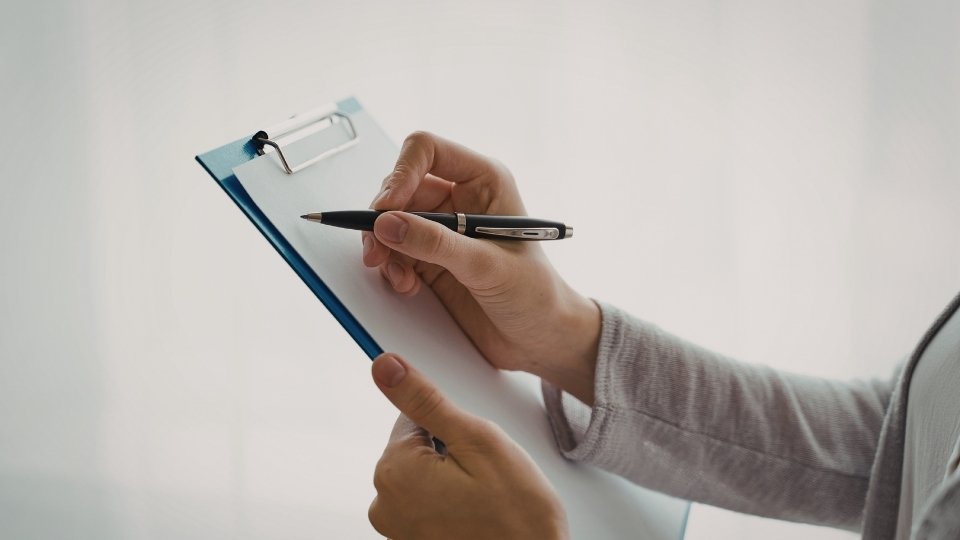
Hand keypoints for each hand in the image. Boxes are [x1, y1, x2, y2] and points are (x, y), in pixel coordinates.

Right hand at [362, 132, 600, 403]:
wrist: (540, 338)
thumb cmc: (535, 294)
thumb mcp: (486, 266)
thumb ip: (436, 244)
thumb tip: (387, 224)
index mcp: (483, 181)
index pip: (426, 151)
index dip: (400, 174)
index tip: (386, 207)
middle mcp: (459, 199)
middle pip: (399, 188)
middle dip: (384, 219)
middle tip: (378, 249)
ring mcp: (442, 230)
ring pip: (391, 221)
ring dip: (384, 247)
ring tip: (396, 276)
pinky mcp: (429, 259)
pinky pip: (393, 251)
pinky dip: (390, 268)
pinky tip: (407, 287)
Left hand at [367, 353, 568, 539]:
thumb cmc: (518, 515)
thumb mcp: (476, 440)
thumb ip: (426, 400)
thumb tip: (385, 365)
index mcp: (394, 470)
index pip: (413, 416)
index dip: (452, 426)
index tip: (473, 450)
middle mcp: (385, 503)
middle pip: (417, 446)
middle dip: (452, 452)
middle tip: (486, 476)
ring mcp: (397, 528)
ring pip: (425, 473)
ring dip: (453, 477)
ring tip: (484, 498)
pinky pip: (428, 502)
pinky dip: (451, 501)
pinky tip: (477, 514)